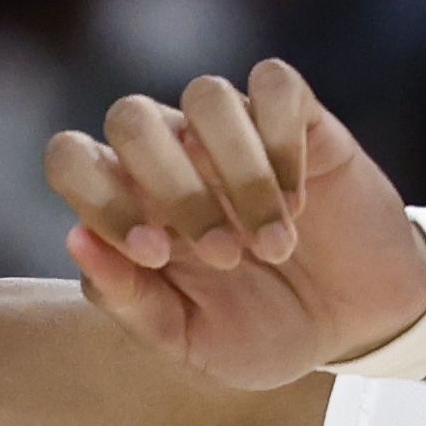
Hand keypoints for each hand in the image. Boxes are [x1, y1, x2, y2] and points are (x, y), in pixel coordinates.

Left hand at [44, 61, 425, 390]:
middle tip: (224, 256)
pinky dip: (283, 143)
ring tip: (272, 244)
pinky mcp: (299, 116)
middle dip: (173, 189)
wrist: (354, 324)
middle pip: (130, 117)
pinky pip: (275, 83)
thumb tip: (75, 240)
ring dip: (238, 175)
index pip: (71, 158)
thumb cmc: (259, 328)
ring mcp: (233, 130)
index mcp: (130, 202)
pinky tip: (302, 201)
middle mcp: (173, 154)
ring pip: (205, 94)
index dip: (99, 198)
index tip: (154, 255)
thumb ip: (129, 303)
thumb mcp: (191, 342)